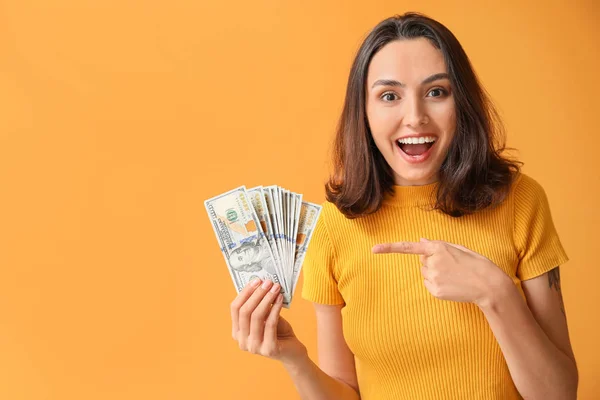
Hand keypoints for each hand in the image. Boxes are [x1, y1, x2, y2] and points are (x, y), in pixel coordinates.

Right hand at [230, 278, 306, 363]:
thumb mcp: (265, 316)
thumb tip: (259, 284)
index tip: (256, 280)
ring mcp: (254, 347)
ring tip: (276, 288)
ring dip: (267, 299)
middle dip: (257, 294)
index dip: (245, 293)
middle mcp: (242, 341)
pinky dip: (275, 308)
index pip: (235, 308)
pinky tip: (280, 298)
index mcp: (237, 332)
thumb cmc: (277, 331)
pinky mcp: (268, 349)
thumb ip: (258, 305)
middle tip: (268, 282)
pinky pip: (270, 324)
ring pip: (257, 316)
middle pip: (245, 311)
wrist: (292, 351)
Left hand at [372, 238, 509, 306]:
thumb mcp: (459, 248)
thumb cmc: (476, 264)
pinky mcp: (435, 291)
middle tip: (452, 265)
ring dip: (435, 272)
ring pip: (425, 273)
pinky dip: (437, 284)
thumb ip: (437, 245)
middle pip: (422, 261)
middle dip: (432, 261)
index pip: (409, 247)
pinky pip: (429, 284)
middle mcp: (432, 262)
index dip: (389, 248)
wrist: (489, 285)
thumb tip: (421, 241)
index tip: (374, 249)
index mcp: (438, 247)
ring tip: (454, 275)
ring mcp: (433, 277)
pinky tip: (452, 284)